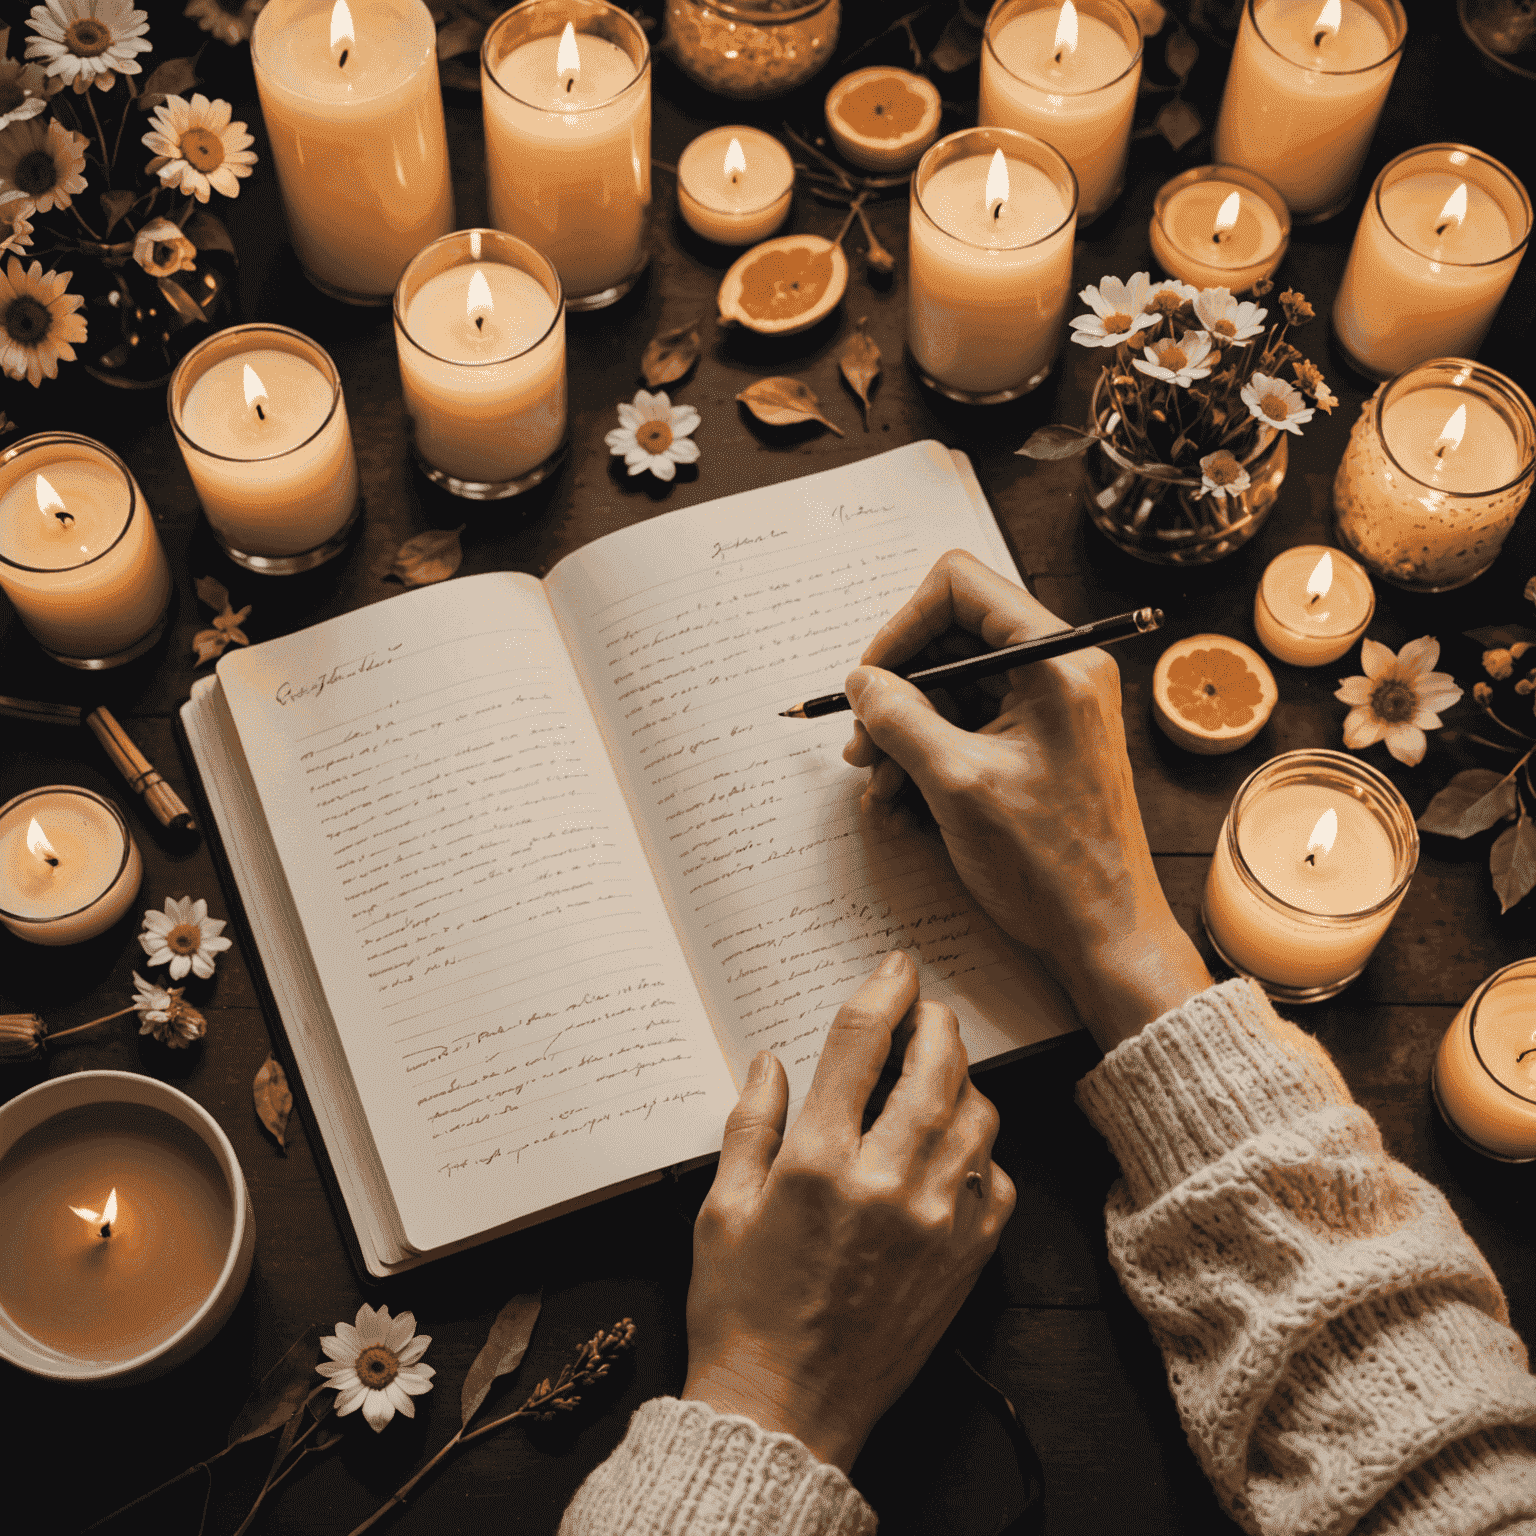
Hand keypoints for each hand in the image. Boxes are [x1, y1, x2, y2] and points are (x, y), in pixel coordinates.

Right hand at [682, 949, 1012, 1472]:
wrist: (786, 1407)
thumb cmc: (741, 1309)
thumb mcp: (722, 1208)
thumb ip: (751, 1124)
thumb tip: (770, 1060)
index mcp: (818, 1161)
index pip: (861, 1042)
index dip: (884, 990)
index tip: (897, 967)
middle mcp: (885, 1182)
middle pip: (935, 1066)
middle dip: (936, 1022)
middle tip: (927, 1011)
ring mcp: (935, 1223)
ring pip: (977, 1118)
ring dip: (963, 1082)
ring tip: (940, 1077)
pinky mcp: (965, 1262)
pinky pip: (997, 1183)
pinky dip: (982, 1155)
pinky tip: (955, 1153)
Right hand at [842, 550, 1209, 1051]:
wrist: (1103, 934)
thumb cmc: (1049, 866)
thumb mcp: (957, 784)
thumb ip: (900, 719)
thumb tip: (862, 680)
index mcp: (1056, 663)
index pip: (959, 587)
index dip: (901, 626)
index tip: (870, 682)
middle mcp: (1057, 672)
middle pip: (949, 639)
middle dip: (896, 691)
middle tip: (862, 747)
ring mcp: (1046, 710)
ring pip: (950, 689)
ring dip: (903, 733)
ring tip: (878, 789)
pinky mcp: (1035, 745)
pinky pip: (965, 728)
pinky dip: (926, 758)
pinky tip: (902, 804)